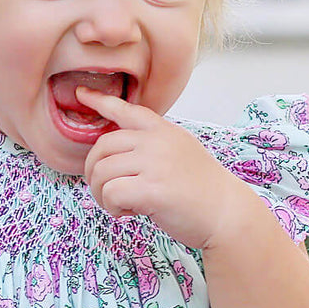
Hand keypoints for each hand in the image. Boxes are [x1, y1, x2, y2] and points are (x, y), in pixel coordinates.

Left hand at [78, 86, 246, 250]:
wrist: (226, 213)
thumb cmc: (202, 189)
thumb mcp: (181, 151)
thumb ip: (153, 145)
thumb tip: (116, 153)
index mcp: (163, 130)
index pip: (126, 109)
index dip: (100, 101)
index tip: (81, 94)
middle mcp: (157, 141)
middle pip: (102, 147)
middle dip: (94, 172)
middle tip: (107, 192)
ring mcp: (155, 163)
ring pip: (101, 172)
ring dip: (102, 195)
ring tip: (121, 206)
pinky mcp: (152, 189)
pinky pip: (111, 193)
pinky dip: (112, 207)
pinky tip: (129, 213)